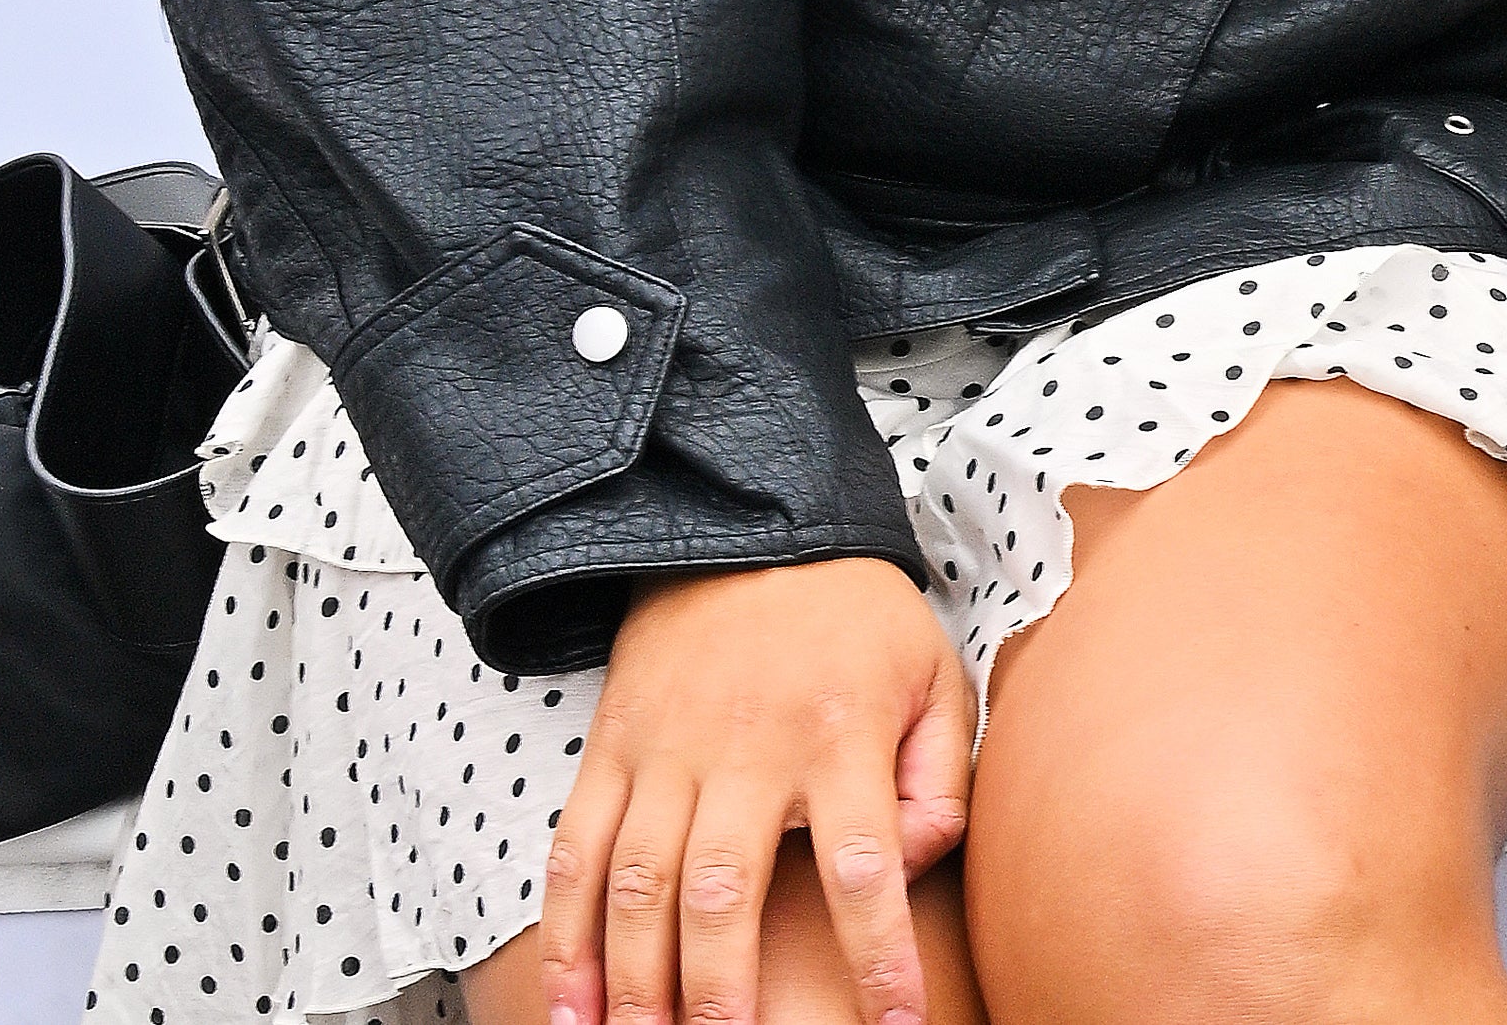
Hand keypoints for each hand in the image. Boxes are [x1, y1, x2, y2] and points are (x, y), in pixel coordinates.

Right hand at [532, 556, 971, 1024]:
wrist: (747, 529)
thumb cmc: (856, 624)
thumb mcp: (934, 676)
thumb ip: (940, 780)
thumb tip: (907, 869)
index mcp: (842, 734)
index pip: (865, 866)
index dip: (878, 955)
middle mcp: (748, 749)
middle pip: (724, 893)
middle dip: (723, 991)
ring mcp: (667, 753)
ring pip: (639, 886)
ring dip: (634, 982)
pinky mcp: (609, 754)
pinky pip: (574, 858)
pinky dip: (566, 941)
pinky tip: (570, 1010)